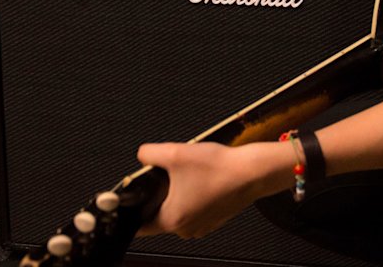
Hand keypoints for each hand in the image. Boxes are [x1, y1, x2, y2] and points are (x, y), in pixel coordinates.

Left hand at [135, 141, 285, 238]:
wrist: (251, 172)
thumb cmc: (220, 169)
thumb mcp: (175, 153)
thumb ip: (149, 154)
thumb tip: (141, 155)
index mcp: (172, 219)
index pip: (140, 225)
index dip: (132, 211)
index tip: (131, 200)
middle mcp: (187, 228)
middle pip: (160, 213)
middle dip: (161, 193)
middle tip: (171, 174)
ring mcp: (202, 225)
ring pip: (179, 209)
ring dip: (179, 193)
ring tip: (191, 173)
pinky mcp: (214, 218)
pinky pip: (195, 208)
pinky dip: (195, 195)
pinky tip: (204, 178)